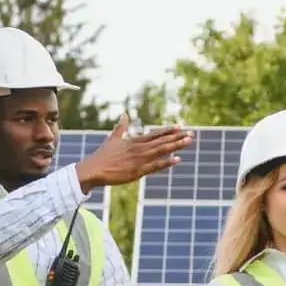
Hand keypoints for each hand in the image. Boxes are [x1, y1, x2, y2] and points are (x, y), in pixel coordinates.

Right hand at [76, 117, 192, 191]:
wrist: (94, 169)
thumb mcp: (112, 138)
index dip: (168, 130)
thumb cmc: (102, 155)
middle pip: (162, 140)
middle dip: (178, 137)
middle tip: (192, 133)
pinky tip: (177, 159)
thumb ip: (120, 127)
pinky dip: (167, 163)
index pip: (155, 134)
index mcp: (134, 141)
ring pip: (161, 150)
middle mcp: (139, 148)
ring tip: (189, 141)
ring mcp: (140, 159)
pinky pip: (155, 166)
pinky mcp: (138, 171)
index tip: (180, 126)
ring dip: (176, 145)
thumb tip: (124, 114)